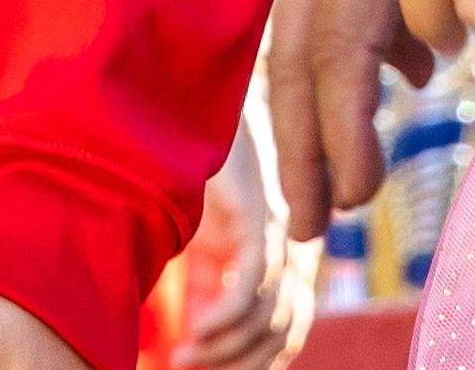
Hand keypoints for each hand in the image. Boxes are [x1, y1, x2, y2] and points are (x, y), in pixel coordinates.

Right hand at [169, 126, 323, 367]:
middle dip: (237, 366)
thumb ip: (206, 301)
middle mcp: (292, 256)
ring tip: (182, 356)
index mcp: (283, 269)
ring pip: (270, 315)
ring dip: (224, 349)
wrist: (191, 128)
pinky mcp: (261, 216)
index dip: (252, 367)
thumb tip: (185, 356)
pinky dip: (226, 315)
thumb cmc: (195, 194)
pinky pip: (254, 280)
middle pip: (282, 334)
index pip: (285, 336)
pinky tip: (195, 329)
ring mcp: (281, 236)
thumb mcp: (201, 262)